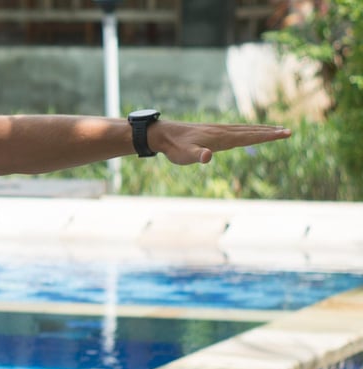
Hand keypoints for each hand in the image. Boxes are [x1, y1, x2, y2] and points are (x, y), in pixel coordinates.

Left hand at [156, 121, 291, 165]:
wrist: (163, 135)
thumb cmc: (174, 148)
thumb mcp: (184, 155)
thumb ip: (197, 156)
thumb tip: (208, 156)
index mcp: (221, 138)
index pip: (250, 136)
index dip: (267, 136)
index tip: (284, 133)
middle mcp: (223, 131)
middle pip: (252, 131)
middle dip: (270, 131)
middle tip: (289, 132)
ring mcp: (219, 130)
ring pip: (245, 129)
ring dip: (262, 129)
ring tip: (277, 129)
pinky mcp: (213, 131)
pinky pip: (237, 130)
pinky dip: (249, 130)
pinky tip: (251, 131)